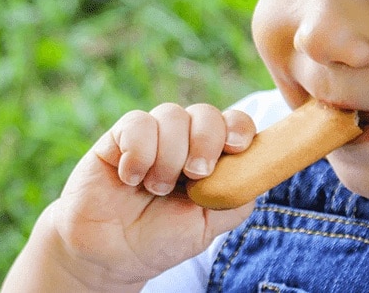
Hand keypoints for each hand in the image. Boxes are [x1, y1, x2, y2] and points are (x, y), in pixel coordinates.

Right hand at [4, 102, 257, 291]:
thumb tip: (258, 164)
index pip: (234, 123)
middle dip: (206, 141)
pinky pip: (138, 123)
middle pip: (206, 113)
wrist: (110, 255)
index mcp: (210, 158)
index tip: (236, 147)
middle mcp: (183, 141)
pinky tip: (130, 179)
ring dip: (169, 156)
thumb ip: (235, 194)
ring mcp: (152, 135)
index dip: (239, 127)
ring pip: (172, 115)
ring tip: (155, 188)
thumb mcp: (209, 225)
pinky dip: (138, 154)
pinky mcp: (119, 136)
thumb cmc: (161, 239)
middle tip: (194, 175)